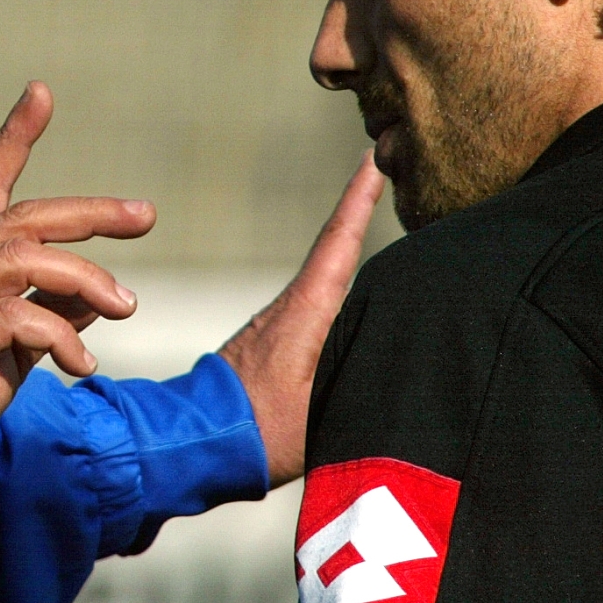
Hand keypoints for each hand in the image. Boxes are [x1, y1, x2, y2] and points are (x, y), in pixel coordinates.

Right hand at [0, 83, 153, 465]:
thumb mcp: (6, 353)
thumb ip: (45, 318)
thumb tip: (98, 296)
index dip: (12, 137)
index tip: (40, 93)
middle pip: (23, 217)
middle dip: (89, 212)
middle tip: (145, 216)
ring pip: (23, 258)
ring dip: (85, 278)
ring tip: (126, 308)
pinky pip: (15, 318)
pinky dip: (60, 336)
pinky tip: (82, 364)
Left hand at [219, 150, 384, 486]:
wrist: (194, 445)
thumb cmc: (260, 430)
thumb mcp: (326, 411)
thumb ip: (366, 383)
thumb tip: (407, 366)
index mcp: (306, 312)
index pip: (338, 242)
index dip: (358, 199)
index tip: (375, 157)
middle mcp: (291, 308)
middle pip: (335, 251)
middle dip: (361, 209)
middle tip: (388, 163)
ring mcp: (280, 326)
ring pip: (327, 282)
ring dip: (350, 250)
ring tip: (383, 226)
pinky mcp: (273, 347)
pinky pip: (317, 309)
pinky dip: (338, 290)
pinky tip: (357, 300)